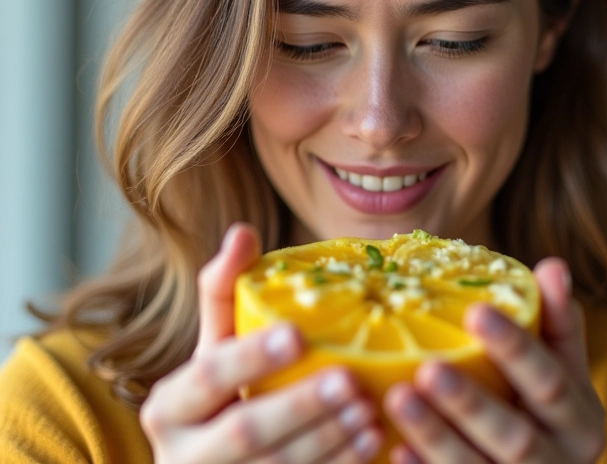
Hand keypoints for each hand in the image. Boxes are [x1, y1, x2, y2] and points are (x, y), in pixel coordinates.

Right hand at [140, 223, 383, 462]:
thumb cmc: (220, 395)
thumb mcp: (214, 346)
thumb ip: (225, 292)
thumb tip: (244, 230)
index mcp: (170, 405)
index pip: (208, 376)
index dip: (252, 357)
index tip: (297, 335)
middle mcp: (183, 455)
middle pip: (243, 434)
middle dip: (299, 408)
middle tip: (349, 381)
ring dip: (326, 442)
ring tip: (369, 412)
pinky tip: (372, 444)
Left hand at [383, 258, 604, 462]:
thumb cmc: (547, 401)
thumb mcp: (563, 363)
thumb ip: (557, 319)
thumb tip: (554, 266)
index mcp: (581, 420)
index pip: (550, 382)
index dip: (514, 348)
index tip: (475, 311)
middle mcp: (559, 463)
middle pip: (514, 438)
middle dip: (470, 403)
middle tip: (427, 368)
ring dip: (436, 437)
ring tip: (397, 398)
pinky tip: (395, 449)